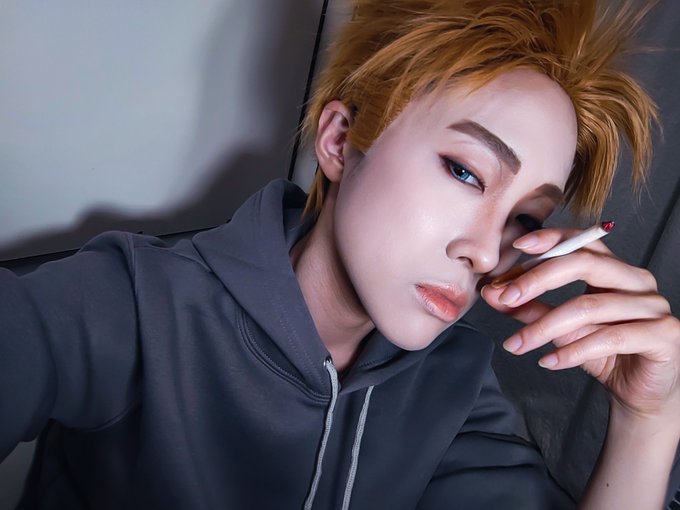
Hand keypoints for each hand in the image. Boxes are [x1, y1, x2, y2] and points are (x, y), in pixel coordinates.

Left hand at [481, 227, 679, 421]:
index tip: (517, 246)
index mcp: (615, 269)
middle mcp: (637, 280)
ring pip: (589, 306)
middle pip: (584, 263)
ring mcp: (654, 306)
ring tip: (517, 344)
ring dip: (544, 327)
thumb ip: (529, 308)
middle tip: (505, 298)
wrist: (640, 393)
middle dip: (537, 279)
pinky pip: (610, 338)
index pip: (582, 241)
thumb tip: (492, 292)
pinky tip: (548, 361)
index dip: (550, 239)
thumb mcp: (560, 328)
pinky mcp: (663, 335)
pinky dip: (572, 351)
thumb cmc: (603, 353)